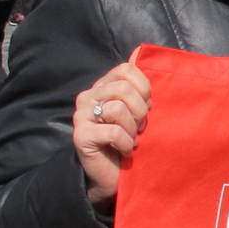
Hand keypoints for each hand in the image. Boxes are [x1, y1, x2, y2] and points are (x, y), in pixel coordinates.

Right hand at [74, 61, 152, 207]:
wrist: (112, 175)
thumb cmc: (128, 139)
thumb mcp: (137, 110)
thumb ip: (137, 84)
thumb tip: (139, 52)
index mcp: (103, 86)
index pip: (126, 70)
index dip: (143, 89)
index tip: (147, 107)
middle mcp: (88, 97)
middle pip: (123, 89)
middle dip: (140, 110)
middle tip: (139, 127)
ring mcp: (81, 116)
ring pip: (117, 109)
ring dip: (132, 129)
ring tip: (131, 139)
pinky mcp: (81, 136)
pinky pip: (113, 131)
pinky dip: (125, 143)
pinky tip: (124, 150)